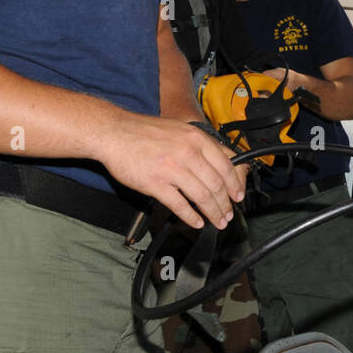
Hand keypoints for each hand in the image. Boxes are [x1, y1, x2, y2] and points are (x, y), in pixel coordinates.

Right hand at [97, 112, 245, 229]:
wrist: (114, 133)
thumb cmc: (145, 131)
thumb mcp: (180, 130)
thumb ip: (201, 145)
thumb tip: (224, 161)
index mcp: (197, 139)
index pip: (227, 165)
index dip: (235, 184)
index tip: (238, 196)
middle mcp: (188, 153)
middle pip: (216, 184)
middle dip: (226, 203)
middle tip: (228, 214)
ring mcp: (172, 169)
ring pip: (202, 196)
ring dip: (212, 212)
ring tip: (217, 221)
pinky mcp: (155, 183)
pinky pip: (179, 205)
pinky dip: (191, 216)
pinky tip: (196, 222)